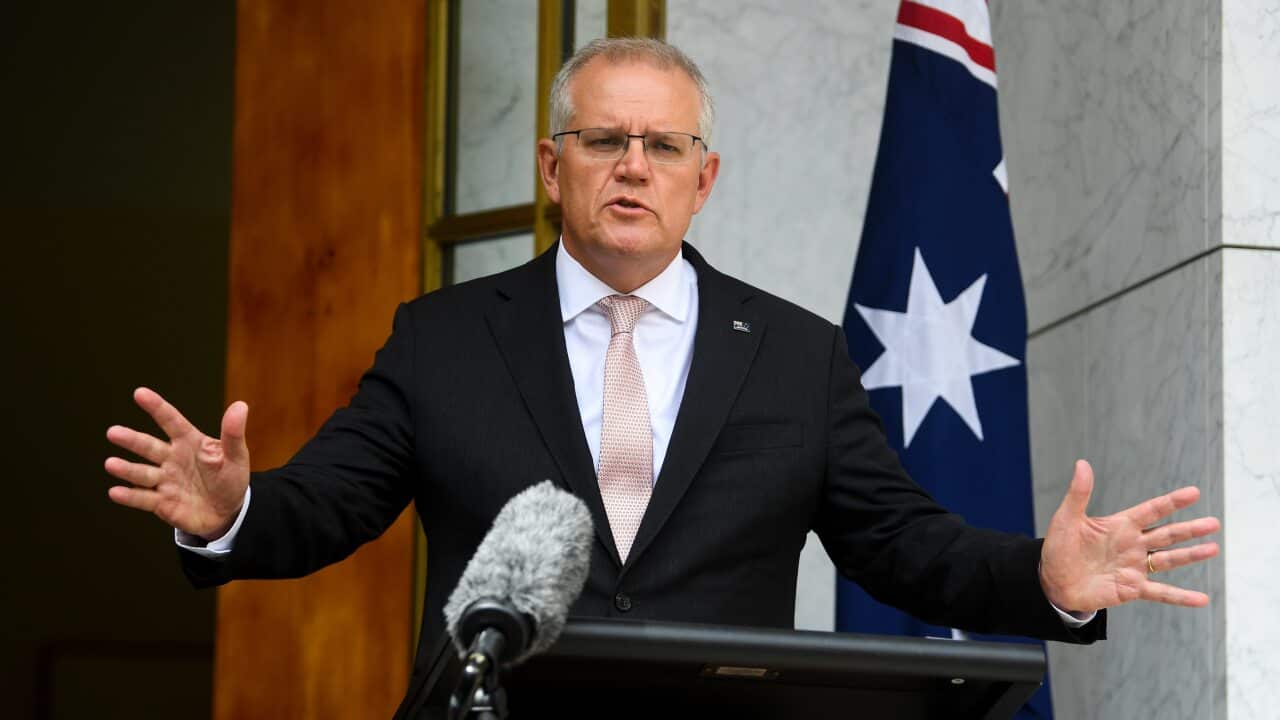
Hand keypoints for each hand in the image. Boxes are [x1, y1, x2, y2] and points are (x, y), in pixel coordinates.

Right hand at [105, 387, 250, 540]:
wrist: (227, 512)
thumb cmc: (230, 479)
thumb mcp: (236, 456)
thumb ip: (233, 434)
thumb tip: (240, 406)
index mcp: (189, 443)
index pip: (172, 422)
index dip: (157, 407)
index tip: (140, 393)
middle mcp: (172, 459)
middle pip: (149, 447)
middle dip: (132, 440)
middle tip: (113, 432)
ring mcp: (165, 481)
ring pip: (142, 473)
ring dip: (127, 469)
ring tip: (111, 464)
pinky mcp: (161, 503)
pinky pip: (143, 499)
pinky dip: (130, 497)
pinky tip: (115, 492)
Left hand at [1039, 459, 1220, 613]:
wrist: (1053, 580)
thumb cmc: (1059, 547)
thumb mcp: (1067, 519)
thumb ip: (1078, 494)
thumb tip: (1082, 463)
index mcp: (1120, 526)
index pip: (1151, 511)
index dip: (1172, 502)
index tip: (1194, 492)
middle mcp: (1132, 545)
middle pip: (1167, 535)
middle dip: (1190, 529)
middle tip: (1214, 523)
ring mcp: (1134, 567)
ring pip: (1168, 560)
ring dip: (1190, 555)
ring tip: (1213, 548)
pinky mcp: (1131, 589)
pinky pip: (1161, 593)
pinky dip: (1181, 597)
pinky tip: (1202, 599)